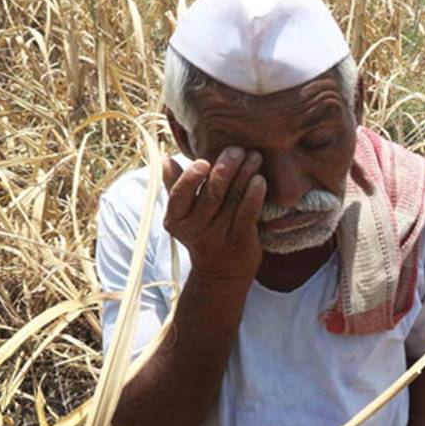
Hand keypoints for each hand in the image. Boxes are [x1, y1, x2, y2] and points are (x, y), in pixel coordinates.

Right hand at [162, 146, 265, 282]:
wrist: (220, 275)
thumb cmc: (202, 234)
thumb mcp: (183, 215)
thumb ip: (175, 187)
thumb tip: (164, 159)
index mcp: (176, 220)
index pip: (179, 196)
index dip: (191, 179)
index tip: (203, 161)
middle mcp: (195, 230)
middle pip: (211, 195)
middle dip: (225, 169)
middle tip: (237, 150)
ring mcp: (219, 237)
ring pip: (232, 200)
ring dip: (245, 175)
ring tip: (254, 157)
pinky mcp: (241, 242)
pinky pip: (247, 214)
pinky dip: (255, 195)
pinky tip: (260, 180)